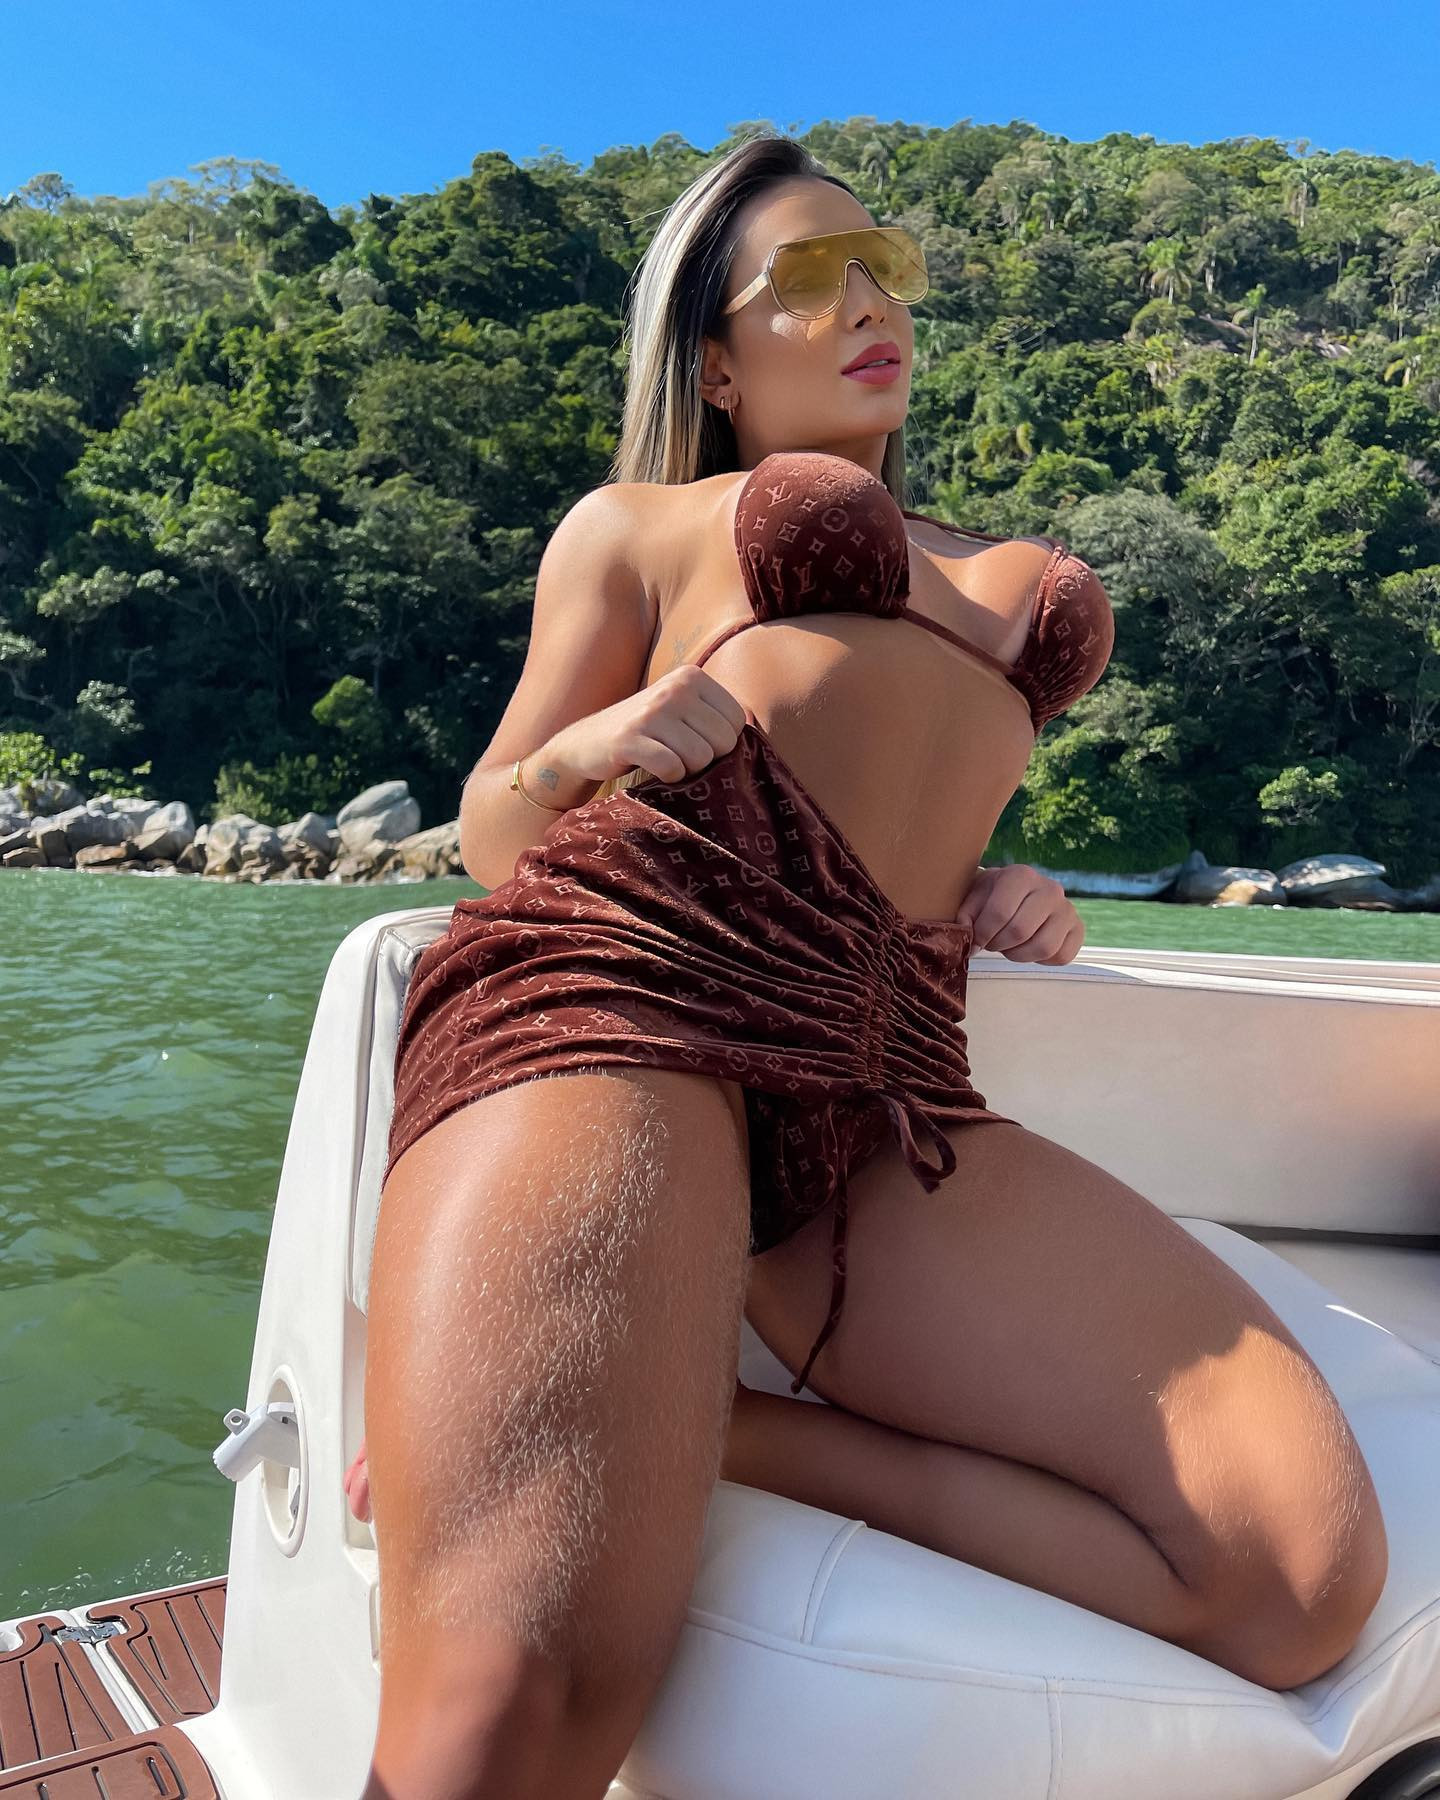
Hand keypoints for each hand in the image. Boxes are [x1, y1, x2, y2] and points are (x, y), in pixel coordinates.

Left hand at [953, 864, 1083, 963]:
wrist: (1016, 895)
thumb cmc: (991, 897)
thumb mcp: (973, 898)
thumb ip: (965, 914)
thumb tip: (966, 934)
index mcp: (1021, 875)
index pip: (1000, 912)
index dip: (982, 933)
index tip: (975, 940)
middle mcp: (1050, 888)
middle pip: (1020, 931)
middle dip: (998, 945)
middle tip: (991, 943)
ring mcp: (1068, 909)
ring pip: (1043, 947)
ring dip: (1018, 955)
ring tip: (1008, 946)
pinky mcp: (1078, 929)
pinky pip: (1061, 956)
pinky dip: (1041, 960)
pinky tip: (1028, 947)